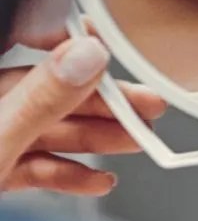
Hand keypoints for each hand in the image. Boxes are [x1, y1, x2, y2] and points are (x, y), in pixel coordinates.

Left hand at [0, 31, 166, 195]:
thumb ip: (41, 102)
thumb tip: (87, 57)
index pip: (28, 46)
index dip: (70, 42)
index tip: (110, 44)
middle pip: (47, 92)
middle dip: (101, 102)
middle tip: (146, 104)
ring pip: (44, 129)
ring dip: (94, 137)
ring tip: (135, 140)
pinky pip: (33, 165)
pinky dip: (68, 172)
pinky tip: (98, 179)